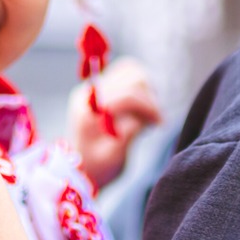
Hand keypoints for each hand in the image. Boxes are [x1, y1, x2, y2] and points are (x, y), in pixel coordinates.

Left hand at [68, 56, 161, 188]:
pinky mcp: (103, 85)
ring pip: (132, 70)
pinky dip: (139, 87)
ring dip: (145, 91)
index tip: (159, 123)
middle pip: (132, 77)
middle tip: (154, 120)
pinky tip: (140, 107)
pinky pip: (126, 73)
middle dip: (148, 99)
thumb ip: (129, 133)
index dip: (147, 107)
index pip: (127, 95)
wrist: (80, 168)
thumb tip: (148, 115)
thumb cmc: (98, 167)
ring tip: (147, 114)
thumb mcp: (114, 156)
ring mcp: (95, 86)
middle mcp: (90, 92)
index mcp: (88, 109)